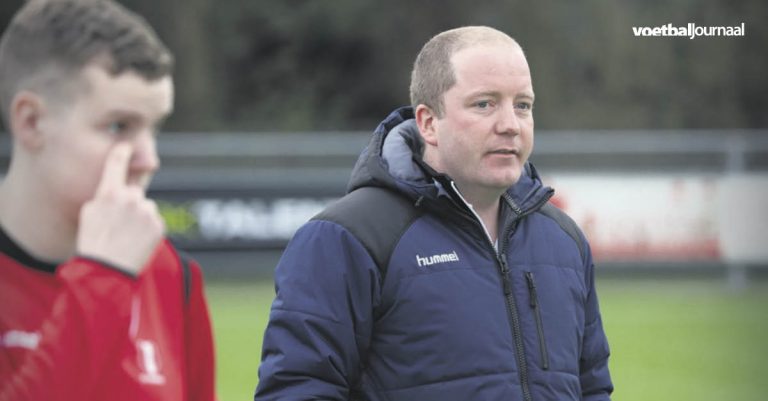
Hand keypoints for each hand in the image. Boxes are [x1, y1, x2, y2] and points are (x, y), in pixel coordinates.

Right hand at [76, 143, 164, 274]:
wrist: (107, 271)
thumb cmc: (93, 242)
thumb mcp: (88, 212)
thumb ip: (105, 195)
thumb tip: (117, 187)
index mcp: (110, 192)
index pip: (117, 163)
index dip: (122, 153)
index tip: (126, 146)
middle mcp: (131, 198)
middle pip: (134, 192)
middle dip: (128, 203)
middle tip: (118, 224)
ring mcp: (147, 211)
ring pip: (145, 207)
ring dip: (140, 216)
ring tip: (127, 235)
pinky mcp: (159, 225)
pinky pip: (154, 220)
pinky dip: (148, 228)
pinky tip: (136, 241)